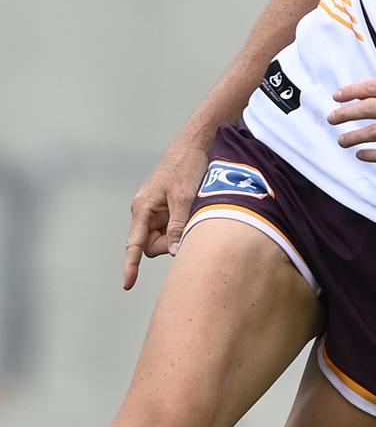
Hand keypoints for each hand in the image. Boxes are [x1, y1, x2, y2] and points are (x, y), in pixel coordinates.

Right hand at [123, 141, 210, 289]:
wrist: (196, 144)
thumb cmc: (187, 166)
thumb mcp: (184, 197)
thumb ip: (178, 226)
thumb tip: (174, 251)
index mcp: (143, 208)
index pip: (135, 244)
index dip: (132, 265)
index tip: (128, 283)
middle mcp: (146, 211)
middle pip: (153, 245)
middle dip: (169, 243)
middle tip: (189, 226)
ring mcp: (156, 210)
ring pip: (164, 237)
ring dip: (178, 233)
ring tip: (193, 212)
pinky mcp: (168, 208)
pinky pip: (172, 227)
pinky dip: (182, 226)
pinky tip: (193, 212)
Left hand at [327, 80, 375, 164]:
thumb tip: (363, 98)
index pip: (373, 88)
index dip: (352, 92)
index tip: (337, 96)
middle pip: (370, 108)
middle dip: (346, 113)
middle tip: (332, 118)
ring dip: (354, 137)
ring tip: (341, 141)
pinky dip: (372, 154)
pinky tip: (360, 155)